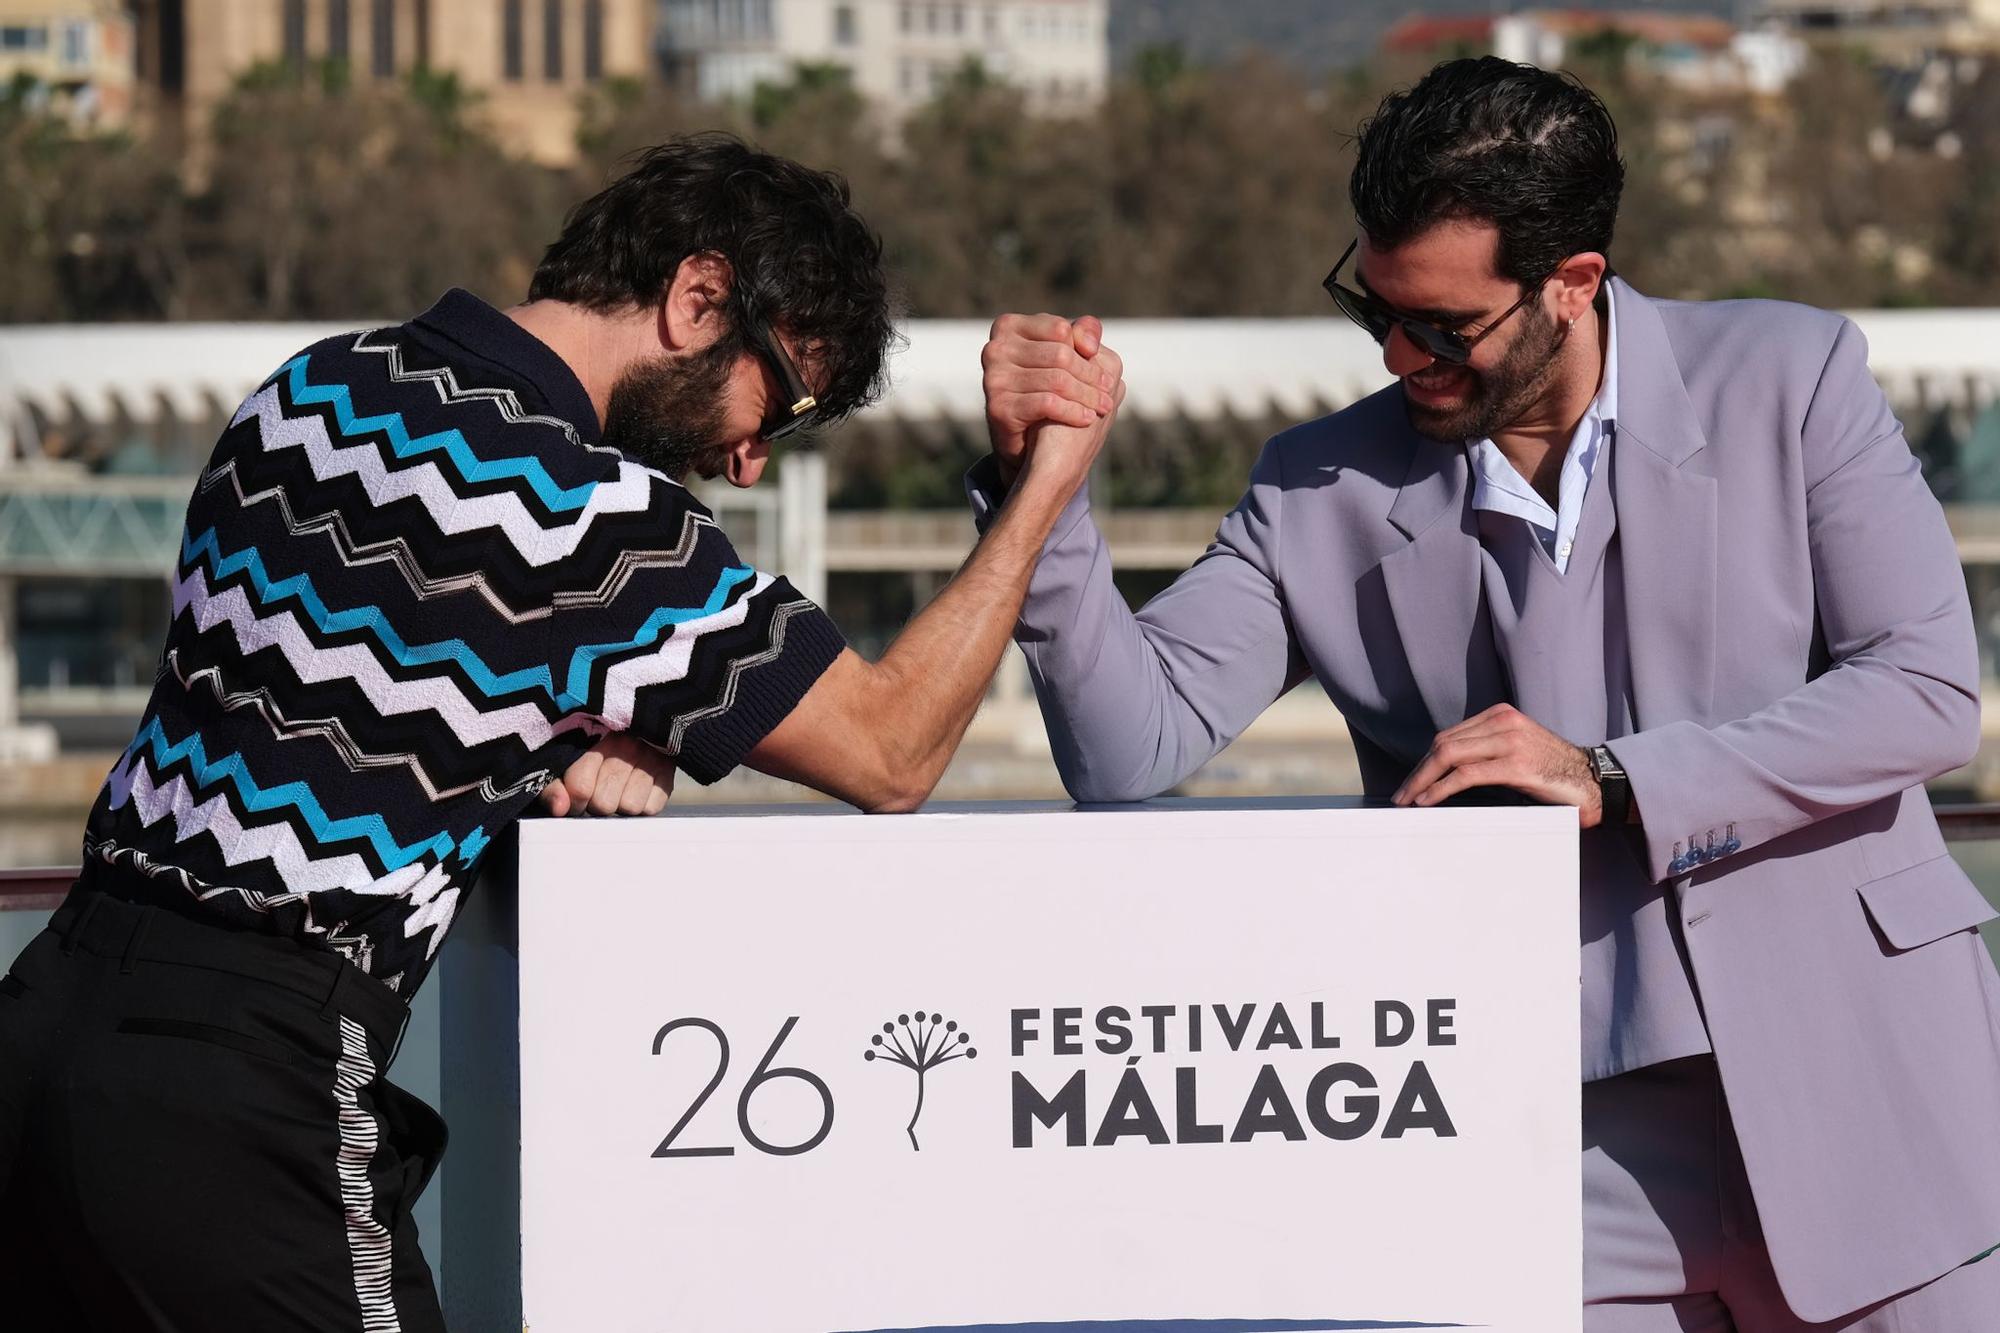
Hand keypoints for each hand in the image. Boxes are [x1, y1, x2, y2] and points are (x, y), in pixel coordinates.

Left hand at [536, 734, 676, 816]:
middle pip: (604, 804)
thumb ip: (554, 785)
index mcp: (593, 737)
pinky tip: (637, 787)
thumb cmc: (592, 746)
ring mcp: (650, 757)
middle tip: (599, 789)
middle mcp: (625, 745)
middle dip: (597, 803)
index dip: (574, 801)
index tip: (576, 795)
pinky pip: (651, 808)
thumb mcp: (564, 760)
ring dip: (620, 804)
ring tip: (618, 787)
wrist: (633, 720)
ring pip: (629, 807)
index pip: (581, 788)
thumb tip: (560, 808)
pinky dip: (643, 803)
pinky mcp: (669, 770)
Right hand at [982, 313, 1117, 486]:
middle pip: (1060, 355)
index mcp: (1008, 326)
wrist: (1027, 444)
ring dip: (1087, 395)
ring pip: (1056, 379)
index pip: (1060, 329)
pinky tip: (1087, 419)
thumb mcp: (1065, 356)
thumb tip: (1091, 343)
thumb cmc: (1048, 390)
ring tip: (1104, 406)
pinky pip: (1047, 403)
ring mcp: (994, 377)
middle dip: (1090, 375)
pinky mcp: (998, 406)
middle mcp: (995, 348)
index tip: (1104, 370)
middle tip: (1109, 391)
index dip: (1086, 351)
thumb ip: (1081, 334)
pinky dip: (1073, 411)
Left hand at [1391, 704, 1602, 826]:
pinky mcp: (1515, 764)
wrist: (1593, 782)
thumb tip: (1446, 774)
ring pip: (1450, 756)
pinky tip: (1428, 800)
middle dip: (1418, 771)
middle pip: (1444, 744)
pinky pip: (1466, 775)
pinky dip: (1442, 788)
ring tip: (1408, 801)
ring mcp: (1509, 741)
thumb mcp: (1516, 750)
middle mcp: (1503, 722)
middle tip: (1401, 795)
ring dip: (1422, 781)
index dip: (1425, 760)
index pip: (1450, 736)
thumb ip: (1486, 752)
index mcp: (1500, 715)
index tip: (1411, 781)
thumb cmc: (1554, 772)